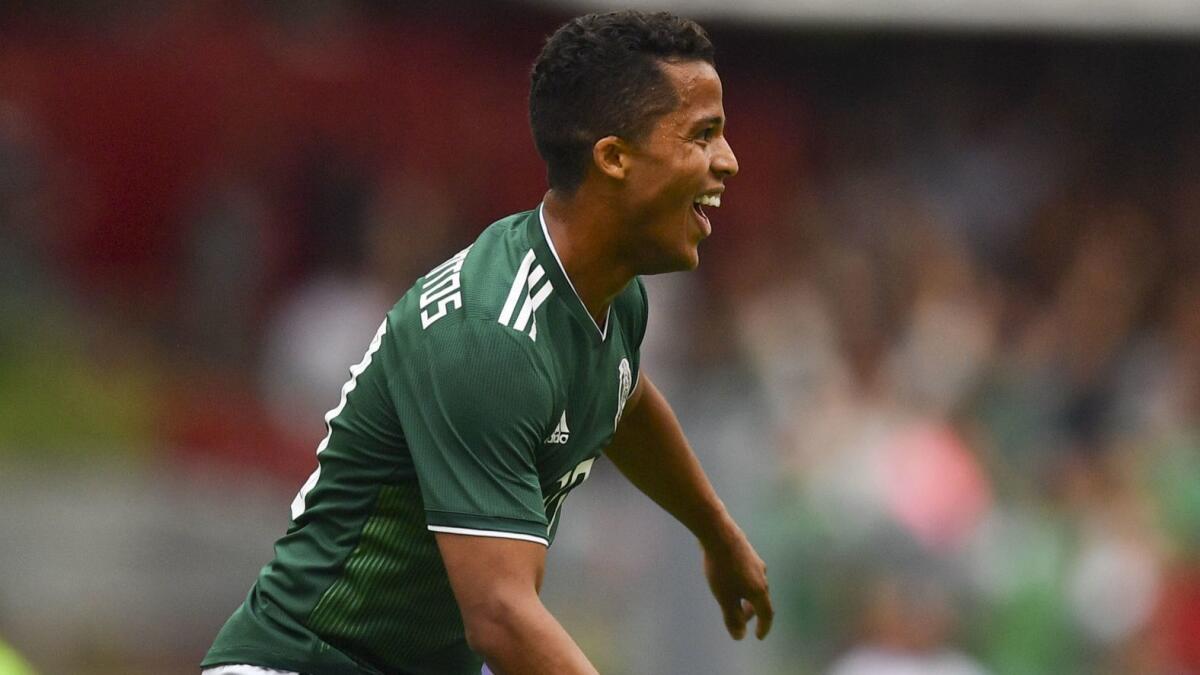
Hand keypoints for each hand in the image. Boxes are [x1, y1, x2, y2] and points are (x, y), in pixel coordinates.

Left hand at [702, 526, 772, 640]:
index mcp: (759, 591)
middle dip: (751, 613)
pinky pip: (748, 574)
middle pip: (760, 600)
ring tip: (733, 600)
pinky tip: (730, 579)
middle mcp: (762, 577)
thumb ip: (732, 618)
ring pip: (754, 586)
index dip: (763, 627)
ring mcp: (756, 563)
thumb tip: (739, 636)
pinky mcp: (747, 552)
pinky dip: (742, 583)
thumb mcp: (724, 598)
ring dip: (746, 597)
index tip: (758, 636)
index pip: (766, 614)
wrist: (719, 533)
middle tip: (740, 620)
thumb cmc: (721, 569)